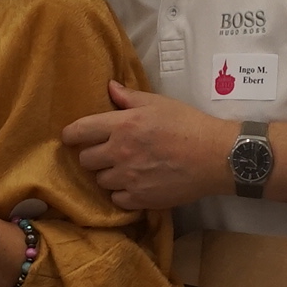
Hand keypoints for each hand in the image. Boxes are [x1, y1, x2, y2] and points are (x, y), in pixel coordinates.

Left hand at [61, 81, 234, 210]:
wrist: (215, 156)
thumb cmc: (188, 124)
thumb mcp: (158, 103)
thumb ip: (130, 98)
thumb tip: (109, 88)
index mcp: (122, 126)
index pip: (79, 131)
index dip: (71, 135)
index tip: (72, 137)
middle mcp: (120, 153)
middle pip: (86, 160)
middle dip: (92, 155)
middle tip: (107, 152)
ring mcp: (129, 178)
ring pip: (100, 181)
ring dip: (108, 175)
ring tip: (125, 169)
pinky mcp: (140, 198)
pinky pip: (117, 199)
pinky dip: (122, 193)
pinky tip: (135, 184)